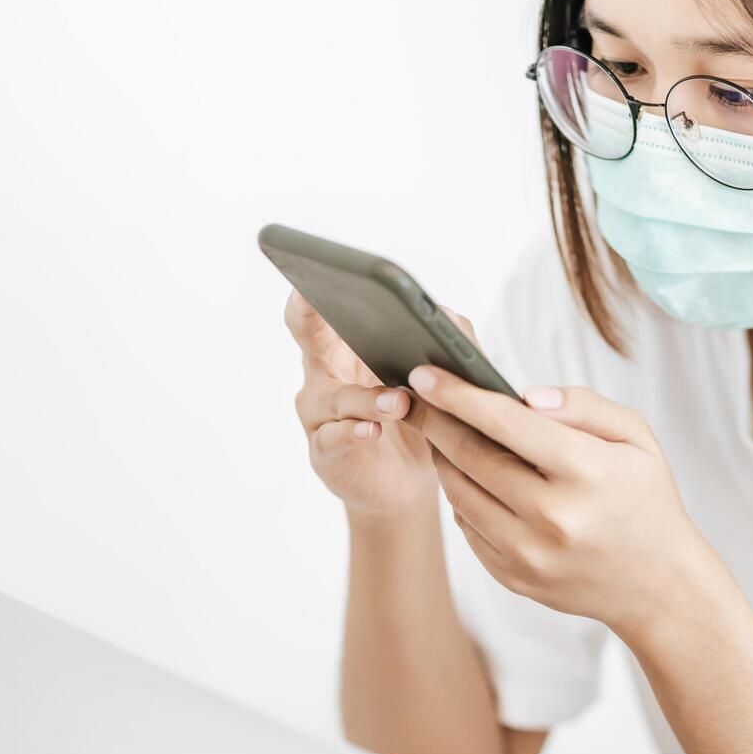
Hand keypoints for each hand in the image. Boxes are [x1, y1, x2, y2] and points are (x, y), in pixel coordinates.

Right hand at [283, 288, 477, 520]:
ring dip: (369, 398)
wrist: (408, 482)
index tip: (319, 270)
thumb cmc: (416, 419)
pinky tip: (372, 431)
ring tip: (399, 401)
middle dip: (308, 317)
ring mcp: (320, 416)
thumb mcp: (431, 378)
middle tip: (315, 300)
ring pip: (336, 397)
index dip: (315, 291)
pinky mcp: (327, 453)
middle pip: (308, 338)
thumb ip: (440, 342)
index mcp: (345, 348)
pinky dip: (355, 432)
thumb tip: (444, 314)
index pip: (324, 311)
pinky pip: (335, 438)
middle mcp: (324, 375)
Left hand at [402, 363, 701, 635]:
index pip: (505, 423)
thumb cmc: (645, 499)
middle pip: (471, 457)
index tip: (425, 374)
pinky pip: (467, 527)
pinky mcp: (514, 577)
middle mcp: (552, 517)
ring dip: (443, 458)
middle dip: (437, 421)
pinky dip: (461, 497)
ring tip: (443, 433)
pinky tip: (470, 476)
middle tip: (419, 398)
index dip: (458, 395)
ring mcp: (529, 553)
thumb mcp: (635, 437)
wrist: (657, 584)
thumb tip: (526, 395)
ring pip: (459, 493)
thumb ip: (583, 406)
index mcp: (585, 472)